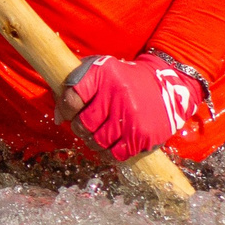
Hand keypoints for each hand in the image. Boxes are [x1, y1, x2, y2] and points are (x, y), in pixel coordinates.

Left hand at [56, 51, 209, 163]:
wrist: (167, 84)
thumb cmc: (123, 79)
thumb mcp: (99, 70)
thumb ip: (74, 87)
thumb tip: (58, 117)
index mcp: (103, 73)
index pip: (71, 98)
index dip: (65, 110)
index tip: (69, 113)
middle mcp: (117, 94)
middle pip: (83, 124)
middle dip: (80, 128)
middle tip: (87, 125)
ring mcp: (132, 116)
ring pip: (97, 142)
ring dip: (94, 141)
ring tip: (101, 132)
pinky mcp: (144, 134)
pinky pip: (116, 154)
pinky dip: (110, 152)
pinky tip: (113, 142)